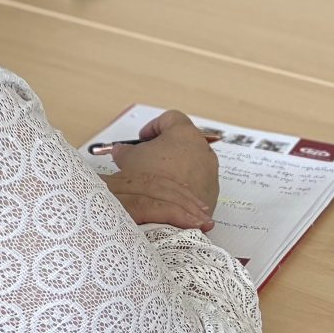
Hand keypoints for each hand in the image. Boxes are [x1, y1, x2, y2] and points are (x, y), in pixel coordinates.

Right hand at [100, 111, 220, 229]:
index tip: (144, 139)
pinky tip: (169, 194)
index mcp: (184, 133)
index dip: (154, 126)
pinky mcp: (212, 191)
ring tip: (158, 179)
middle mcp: (203, 149)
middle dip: (166, 148)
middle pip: (184, 140)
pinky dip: (185, 183)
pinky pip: (198, 181)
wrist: (166, 214)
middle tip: (149, 158)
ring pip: (193, 162)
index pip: (171, 118)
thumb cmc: (149, 180)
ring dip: (177, 166)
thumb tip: (121, 151)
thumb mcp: (129, 158)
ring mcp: (210, 171)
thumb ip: (125, 150)